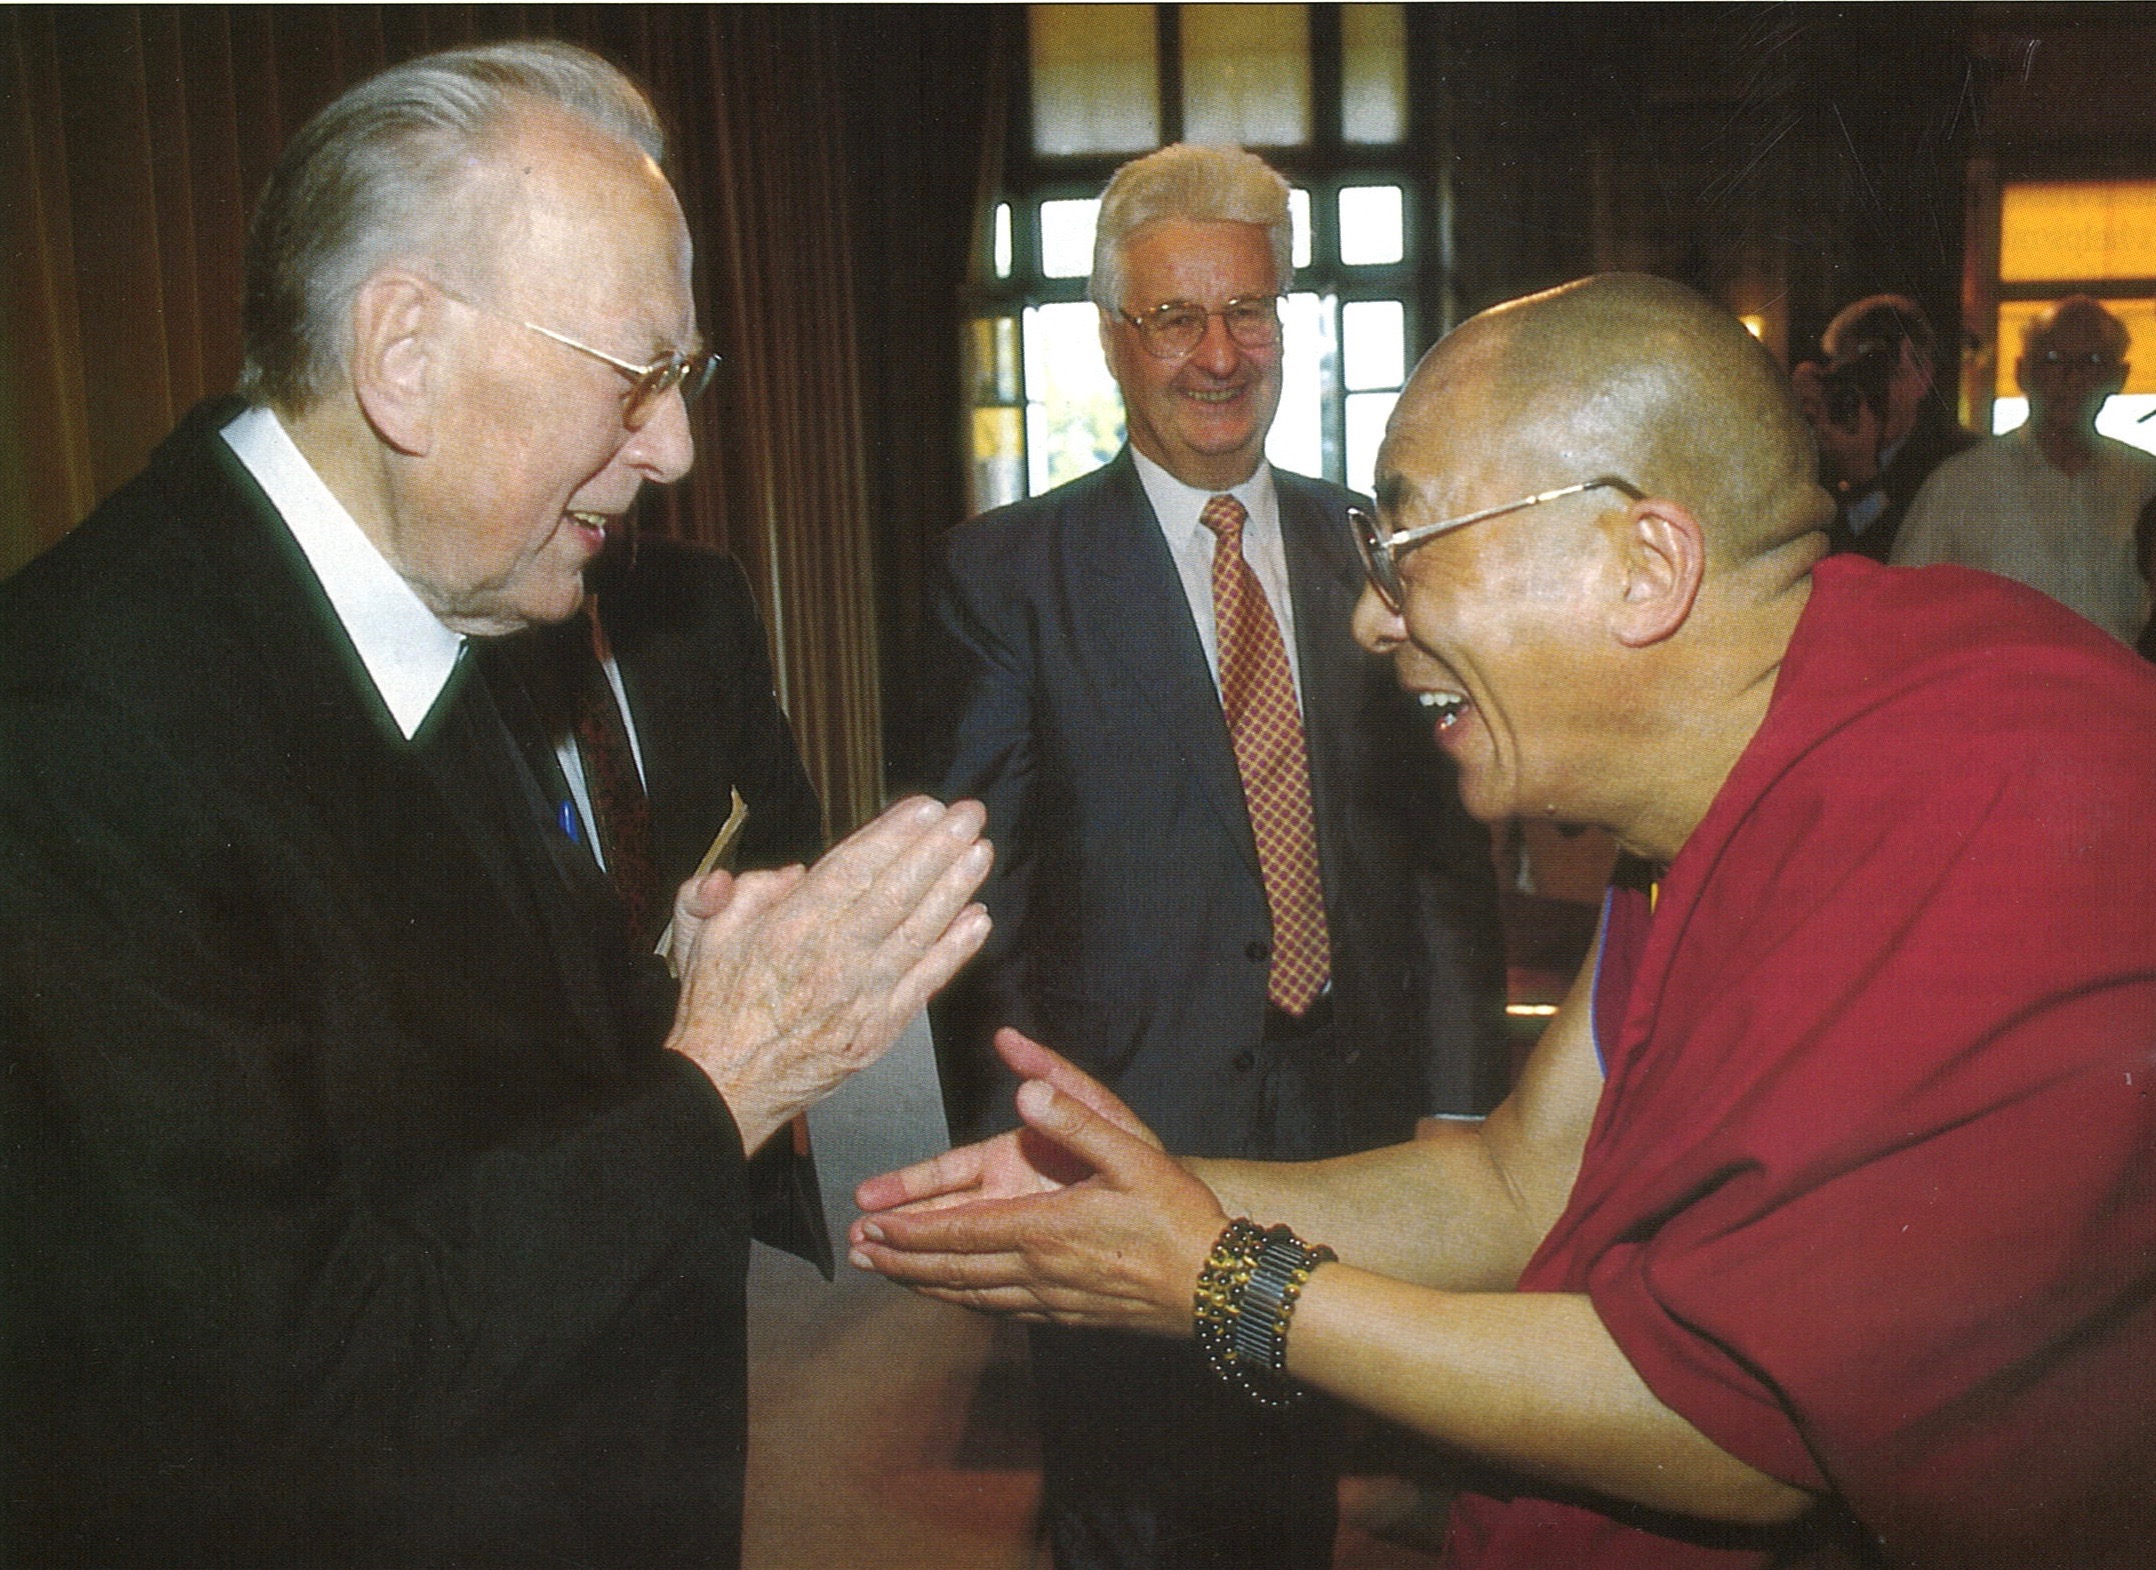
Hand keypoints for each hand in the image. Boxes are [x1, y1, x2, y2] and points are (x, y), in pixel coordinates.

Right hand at [665, 796, 992, 1152]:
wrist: (725, 1088)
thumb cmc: (715, 1009)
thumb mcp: (702, 935)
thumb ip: (734, 890)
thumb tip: (788, 872)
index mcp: (790, 927)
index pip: (852, 868)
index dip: (893, 835)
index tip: (926, 807)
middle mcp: (834, 957)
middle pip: (896, 893)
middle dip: (937, 849)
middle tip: (970, 815)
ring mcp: (863, 995)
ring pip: (919, 932)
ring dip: (955, 890)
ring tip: (981, 853)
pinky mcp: (880, 1028)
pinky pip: (925, 982)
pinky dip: (955, 951)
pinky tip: (979, 921)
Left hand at [848, 1054, 1226, 1336]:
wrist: (1216, 1287)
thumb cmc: (1177, 1217)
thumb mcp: (1132, 1154)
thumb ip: (1075, 1121)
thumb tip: (1025, 1089)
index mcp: (1045, 1227)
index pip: (959, 1231)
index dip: (909, 1230)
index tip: (869, 1226)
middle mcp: (1038, 1269)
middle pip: (953, 1268)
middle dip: (901, 1259)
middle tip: (859, 1253)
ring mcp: (1051, 1299)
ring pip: (972, 1295)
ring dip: (925, 1283)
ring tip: (889, 1275)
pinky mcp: (1068, 1316)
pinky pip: (1001, 1311)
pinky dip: (965, 1302)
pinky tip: (956, 1298)